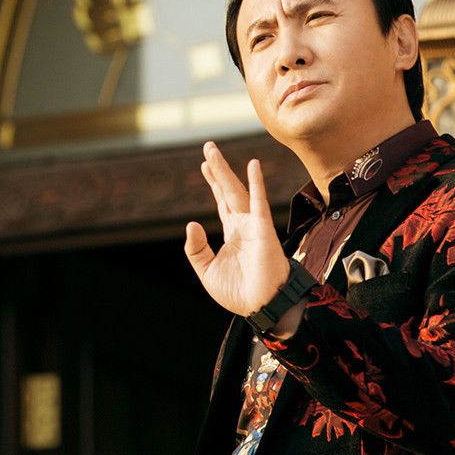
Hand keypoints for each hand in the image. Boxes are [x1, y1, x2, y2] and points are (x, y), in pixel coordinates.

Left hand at [184, 142, 291, 316]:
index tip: (205, 165)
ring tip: (212, 151)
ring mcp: (253, 225)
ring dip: (226, 171)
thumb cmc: (238, 293)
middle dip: (218, 169)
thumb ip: (196, 249)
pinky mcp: (263, 230)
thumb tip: (191, 223)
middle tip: (208, 147)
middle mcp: (243, 225)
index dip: (213, 183)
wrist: (261, 306)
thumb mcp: (207, 271)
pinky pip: (259, 202)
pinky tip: (252, 166)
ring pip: (237, 191)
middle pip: (227, 191)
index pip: (221, 202)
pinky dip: (256, 183)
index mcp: (232, 233)